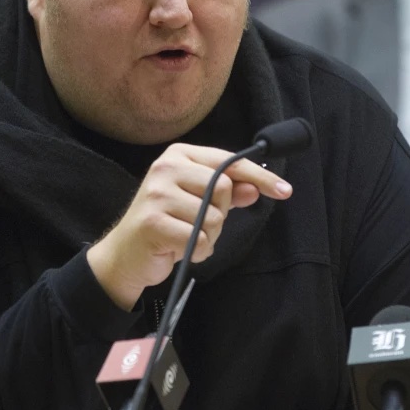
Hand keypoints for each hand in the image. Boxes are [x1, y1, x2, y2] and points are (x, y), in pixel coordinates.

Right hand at [87, 143, 292, 309]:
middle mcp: (165, 168)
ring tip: (186, 238)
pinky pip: (199, 240)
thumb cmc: (165, 224)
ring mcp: (157, 194)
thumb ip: (227, 194)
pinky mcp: (153, 222)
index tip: (285, 191)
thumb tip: (255, 189)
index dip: (259, 177)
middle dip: (221, 215)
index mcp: (178, 155)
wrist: (125, 254)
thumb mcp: (198, 204)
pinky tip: (179, 250)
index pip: (228, 162)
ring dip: (208, 238)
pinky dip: (197, 252)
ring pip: (214, 218)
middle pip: (224, 188)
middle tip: (199, 225)